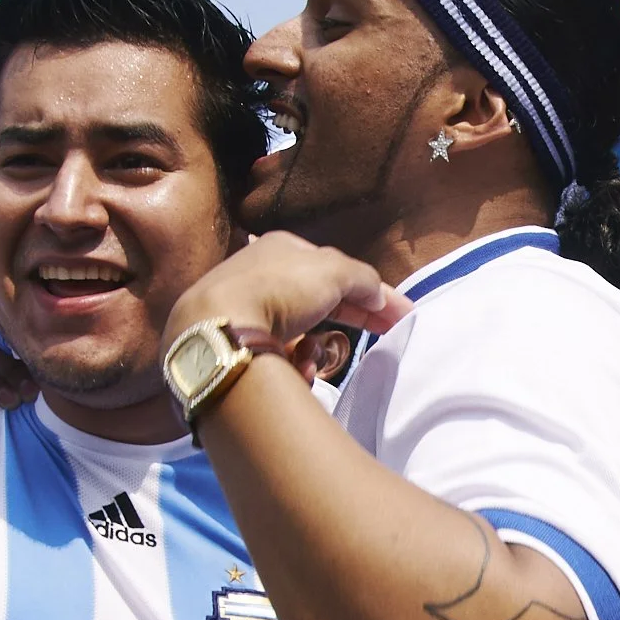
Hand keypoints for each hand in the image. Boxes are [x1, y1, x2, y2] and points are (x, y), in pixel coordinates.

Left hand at [163, 232, 411, 362]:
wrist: (219, 330)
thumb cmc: (278, 290)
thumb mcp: (333, 271)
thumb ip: (364, 278)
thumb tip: (379, 295)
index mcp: (283, 249)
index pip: (336, 270)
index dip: (371, 291)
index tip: (400, 315)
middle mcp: (262, 275)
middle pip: (321, 301)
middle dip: (349, 320)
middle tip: (382, 337)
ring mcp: (248, 310)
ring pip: (300, 333)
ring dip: (315, 350)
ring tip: (312, 360)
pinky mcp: (238, 343)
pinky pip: (278, 355)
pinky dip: (291, 364)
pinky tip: (294, 371)